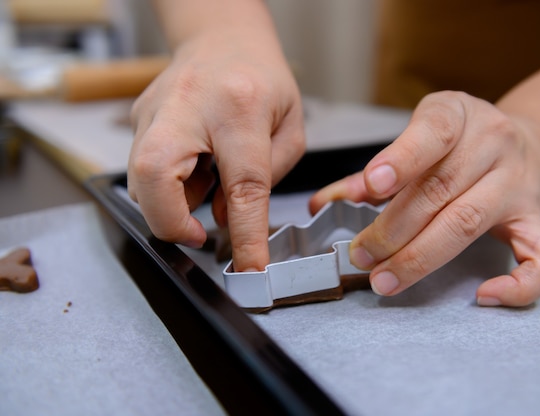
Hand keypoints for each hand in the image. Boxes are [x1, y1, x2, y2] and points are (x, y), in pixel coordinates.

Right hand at [127, 33, 304, 271]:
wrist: (221, 38)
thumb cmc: (262, 78)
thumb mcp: (288, 124)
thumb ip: (268, 177)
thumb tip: (226, 218)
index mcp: (241, 107)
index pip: (243, 184)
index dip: (245, 236)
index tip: (248, 269)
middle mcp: (188, 107)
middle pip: (155, 179)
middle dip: (170, 223)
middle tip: (197, 234)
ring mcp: (154, 111)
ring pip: (139, 180)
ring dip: (170, 202)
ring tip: (205, 178)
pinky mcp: (138, 119)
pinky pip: (142, 169)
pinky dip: (166, 184)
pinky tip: (192, 164)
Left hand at [309, 91, 539, 306]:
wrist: (528, 142)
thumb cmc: (457, 144)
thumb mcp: (418, 138)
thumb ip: (371, 173)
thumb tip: (322, 204)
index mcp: (459, 115)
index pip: (434, 132)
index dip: (401, 159)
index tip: (372, 186)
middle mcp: (494, 144)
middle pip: (440, 190)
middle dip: (392, 229)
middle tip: (361, 255)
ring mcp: (518, 184)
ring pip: (469, 223)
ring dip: (421, 256)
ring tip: (385, 278)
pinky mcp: (536, 218)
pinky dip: (519, 283)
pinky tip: (484, 296)